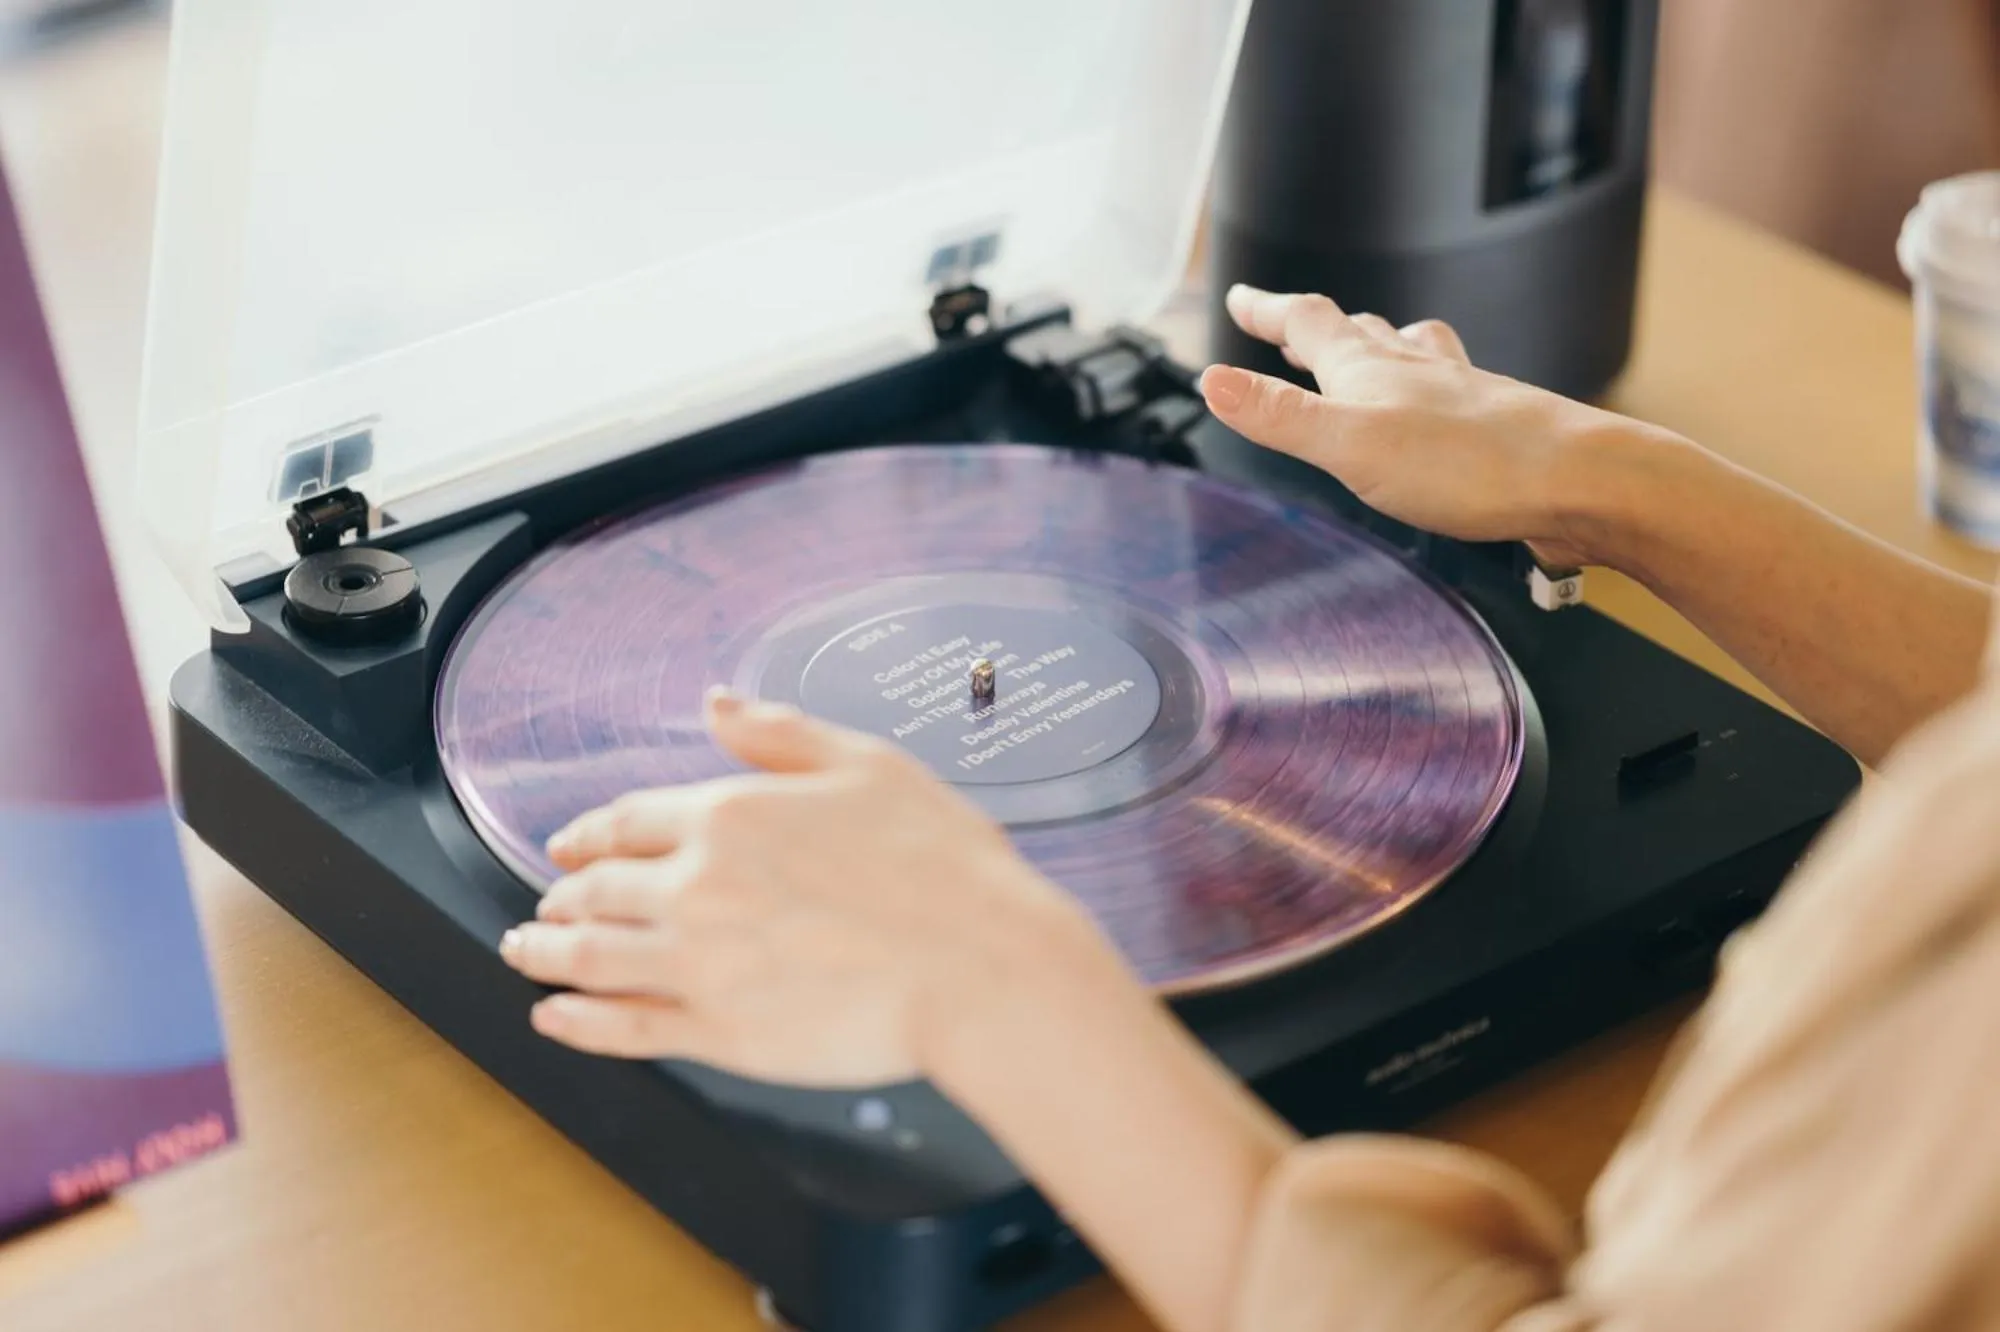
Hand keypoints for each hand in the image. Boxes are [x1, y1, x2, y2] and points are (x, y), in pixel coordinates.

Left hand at [497, 688, 1122, 1086]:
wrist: (982, 967)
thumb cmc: (944, 868)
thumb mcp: (867, 765)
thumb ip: (779, 735)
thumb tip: (716, 703)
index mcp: (730, 815)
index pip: (629, 820)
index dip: (590, 832)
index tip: (570, 844)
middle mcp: (697, 887)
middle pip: (596, 888)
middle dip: (562, 894)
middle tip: (546, 903)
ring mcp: (700, 965)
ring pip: (593, 957)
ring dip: (545, 953)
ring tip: (526, 952)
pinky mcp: (718, 1035)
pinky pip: (623, 1029)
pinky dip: (577, 1023)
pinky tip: (555, 1019)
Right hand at [1199, 284, 1665, 569]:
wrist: (1579, 482)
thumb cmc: (1472, 464)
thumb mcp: (1350, 445)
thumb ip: (1281, 416)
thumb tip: (1212, 382)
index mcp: (1370, 372)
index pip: (1307, 323)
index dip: (1268, 310)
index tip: (1241, 297)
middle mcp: (1415, 372)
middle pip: (1358, 331)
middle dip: (1316, 327)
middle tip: (1289, 324)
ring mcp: (1458, 396)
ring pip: (1410, 352)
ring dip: (1380, 343)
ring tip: (1370, 342)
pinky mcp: (1493, 428)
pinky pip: (1449, 391)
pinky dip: (1428, 386)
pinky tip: (1440, 406)